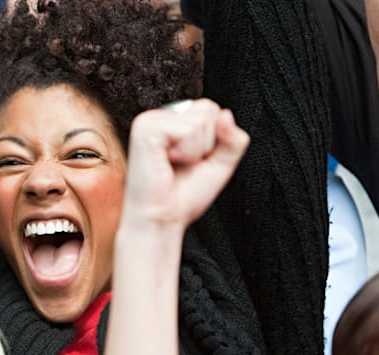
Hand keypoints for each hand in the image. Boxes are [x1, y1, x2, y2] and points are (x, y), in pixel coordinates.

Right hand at [120, 99, 249, 232]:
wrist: (162, 220)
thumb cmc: (184, 196)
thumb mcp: (221, 164)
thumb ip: (233, 139)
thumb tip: (226, 114)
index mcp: (173, 121)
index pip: (212, 109)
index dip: (213, 141)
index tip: (192, 162)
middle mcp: (160, 117)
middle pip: (208, 109)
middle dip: (206, 143)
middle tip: (183, 165)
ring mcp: (150, 120)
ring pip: (200, 121)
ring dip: (195, 152)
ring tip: (174, 166)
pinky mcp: (145, 129)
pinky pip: (187, 130)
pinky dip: (185, 153)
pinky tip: (166, 163)